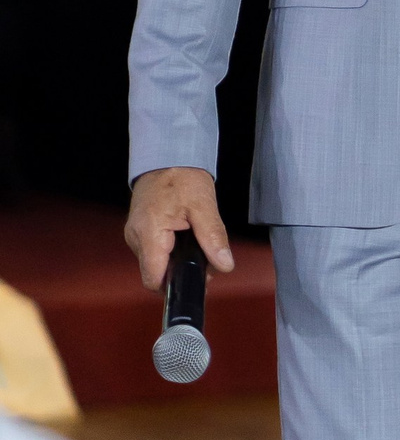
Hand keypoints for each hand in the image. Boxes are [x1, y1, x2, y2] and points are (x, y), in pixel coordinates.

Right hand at [126, 167, 233, 293]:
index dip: (175, 285)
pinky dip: (170, 251)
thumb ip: (213, 237)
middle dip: (181, 272)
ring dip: (176, 261)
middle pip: (156, 272)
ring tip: (198, 245)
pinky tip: (185, 239)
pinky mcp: (139, 230)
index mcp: (149, 233)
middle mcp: (136, 238)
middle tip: (207, 260)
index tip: (198, 280)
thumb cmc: (183, 175)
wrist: (168, 154)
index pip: (154, 279)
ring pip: (155, 263)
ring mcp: (135, 234)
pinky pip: (154, 250)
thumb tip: (224, 265)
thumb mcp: (204, 205)